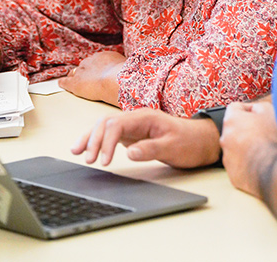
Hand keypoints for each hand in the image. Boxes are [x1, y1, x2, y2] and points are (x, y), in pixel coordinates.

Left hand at [59, 51, 125, 104]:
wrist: (116, 80)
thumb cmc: (125, 75)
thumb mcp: (126, 66)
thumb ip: (122, 67)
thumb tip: (127, 69)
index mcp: (103, 56)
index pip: (95, 61)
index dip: (96, 68)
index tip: (98, 71)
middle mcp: (90, 61)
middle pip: (84, 66)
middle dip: (85, 71)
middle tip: (87, 78)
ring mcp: (81, 72)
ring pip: (74, 72)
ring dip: (74, 76)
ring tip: (72, 79)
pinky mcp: (75, 83)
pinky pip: (65, 81)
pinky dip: (63, 83)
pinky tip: (61, 84)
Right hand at [71, 108, 221, 168]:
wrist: (200, 140)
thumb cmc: (189, 141)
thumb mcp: (173, 147)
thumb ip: (150, 148)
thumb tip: (130, 152)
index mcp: (145, 116)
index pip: (118, 125)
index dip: (107, 142)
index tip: (104, 161)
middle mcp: (136, 118)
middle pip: (107, 123)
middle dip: (94, 139)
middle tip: (86, 158)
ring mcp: (133, 125)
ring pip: (105, 126)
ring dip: (91, 137)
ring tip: (76, 151)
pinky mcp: (132, 134)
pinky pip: (110, 134)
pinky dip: (98, 141)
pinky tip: (88, 148)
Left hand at [220, 101, 276, 197]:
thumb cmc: (273, 138)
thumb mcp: (269, 111)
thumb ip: (257, 107)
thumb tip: (253, 111)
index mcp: (231, 120)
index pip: (235, 108)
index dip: (248, 109)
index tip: (258, 115)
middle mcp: (225, 138)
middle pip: (234, 129)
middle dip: (246, 129)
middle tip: (263, 133)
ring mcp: (228, 158)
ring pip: (235, 148)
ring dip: (246, 147)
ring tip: (264, 150)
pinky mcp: (233, 175)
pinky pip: (239, 165)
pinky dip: (247, 163)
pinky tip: (261, 163)